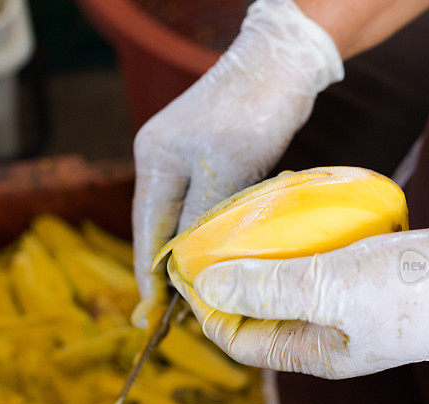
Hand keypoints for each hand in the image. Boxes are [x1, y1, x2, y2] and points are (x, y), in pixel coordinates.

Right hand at [132, 0, 343, 326]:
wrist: (282, 63)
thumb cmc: (253, 110)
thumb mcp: (226, 168)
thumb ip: (202, 217)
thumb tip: (185, 265)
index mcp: (154, 160)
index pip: (146, 231)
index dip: (150, 276)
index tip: (152, 315)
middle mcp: (161, 160)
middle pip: (159, 227)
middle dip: (168, 269)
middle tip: (177, 313)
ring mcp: (185, 157)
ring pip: (183, 218)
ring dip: (190, 253)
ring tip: (195, 293)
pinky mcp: (211, 157)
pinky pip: (203, 205)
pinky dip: (209, 232)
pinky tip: (218, 254)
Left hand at [175, 219, 428, 377]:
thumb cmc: (415, 292)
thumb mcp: (332, 288)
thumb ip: (268, 289)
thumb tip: (207, 288)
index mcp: (313, 352)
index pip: (239, 340)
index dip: (207, 309)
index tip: (187, 268)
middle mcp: (325, 334)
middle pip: (259, 311)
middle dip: (232, 280)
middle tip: (213, 237)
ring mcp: (347, 305)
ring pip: (288, 283)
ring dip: (266, 256)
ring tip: (246, 219)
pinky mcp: (366, 276)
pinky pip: (318, 261)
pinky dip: (302, 240)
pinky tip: (295, 212)